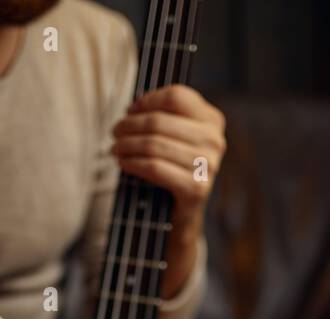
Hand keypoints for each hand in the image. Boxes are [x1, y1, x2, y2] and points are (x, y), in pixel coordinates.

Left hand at [112, 84, 225, 226]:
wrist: (182, 211)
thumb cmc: (174, 167)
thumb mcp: (175, 136)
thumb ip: (163, 116)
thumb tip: (134, 107)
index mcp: (212, 120)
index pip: (175, 96)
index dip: (147, 101)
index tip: (130, 110)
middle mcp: (214, 140)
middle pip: (160, 121)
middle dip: (130, 125)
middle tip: (115, 132)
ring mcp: (207, 165)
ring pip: (153, 145)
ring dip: (126, 145)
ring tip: (115, 148)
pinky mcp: (196, 188)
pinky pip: (154, 168)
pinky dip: (133, 163)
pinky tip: (123, 162)